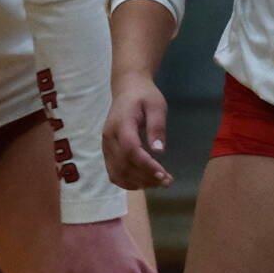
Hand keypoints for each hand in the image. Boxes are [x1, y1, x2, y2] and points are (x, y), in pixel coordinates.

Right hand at [103, 76, 173, 190]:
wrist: (127, 89)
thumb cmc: (144, 96)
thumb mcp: (156, 106)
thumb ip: (157, 127)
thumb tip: (159, 150)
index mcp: (121, 123)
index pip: (130, 150)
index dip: (146, 165)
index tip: (163, 174)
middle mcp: (109, 137)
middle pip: (123, 165)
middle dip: (146, 177)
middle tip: (167, 181)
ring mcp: (106, 146)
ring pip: (117, 173)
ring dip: (138, 183)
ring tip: (159, 183)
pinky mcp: (107, 151)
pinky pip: (113, 172)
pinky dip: (127, 182)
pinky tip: (144, 182)